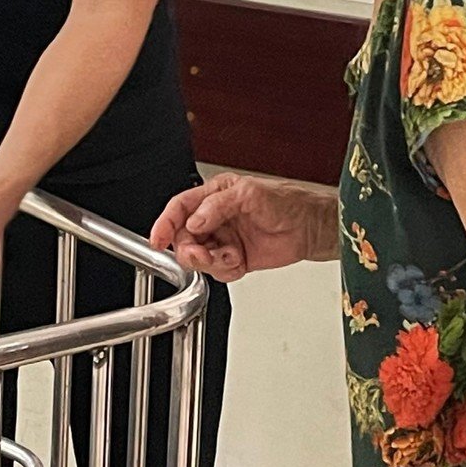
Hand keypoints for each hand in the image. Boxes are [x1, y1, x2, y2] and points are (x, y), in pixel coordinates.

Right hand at [149, 173, 327, 281]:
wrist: (309, 228)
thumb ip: (218, 206)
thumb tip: (194, 221)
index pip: (180, 208)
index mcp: (214, 196)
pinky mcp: (234, 259)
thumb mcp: (249, 194)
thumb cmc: (285, 202)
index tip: (157, 240)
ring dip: (210, 262)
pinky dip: (225, 270)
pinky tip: (239, 262)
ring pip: (199, 258)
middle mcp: (215, 218)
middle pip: (184, 238)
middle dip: (189, 250)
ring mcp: (224, 239)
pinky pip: (217, 272)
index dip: (165, 224)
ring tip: (229, 257)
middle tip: (201, 255)